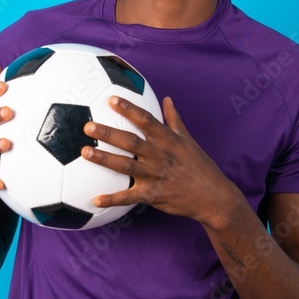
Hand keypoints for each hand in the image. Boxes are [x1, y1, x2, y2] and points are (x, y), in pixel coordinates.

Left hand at [80, 95, 239, 226]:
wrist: (213, 196)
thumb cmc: (200, 166)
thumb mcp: (188, 140)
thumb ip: (174, 119)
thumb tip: (167, 99)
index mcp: (168, 140)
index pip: (145, 120)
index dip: (128, 109)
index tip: (111, 99)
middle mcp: (160, 156)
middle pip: (130, 142)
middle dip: (108, 133)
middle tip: (88, 127)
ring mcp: (155, 176)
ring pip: (125, 166)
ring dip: (104, 159)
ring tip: (85, 152)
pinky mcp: (153, 196)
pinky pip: (129, 197)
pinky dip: (112, 199)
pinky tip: (95, 200)